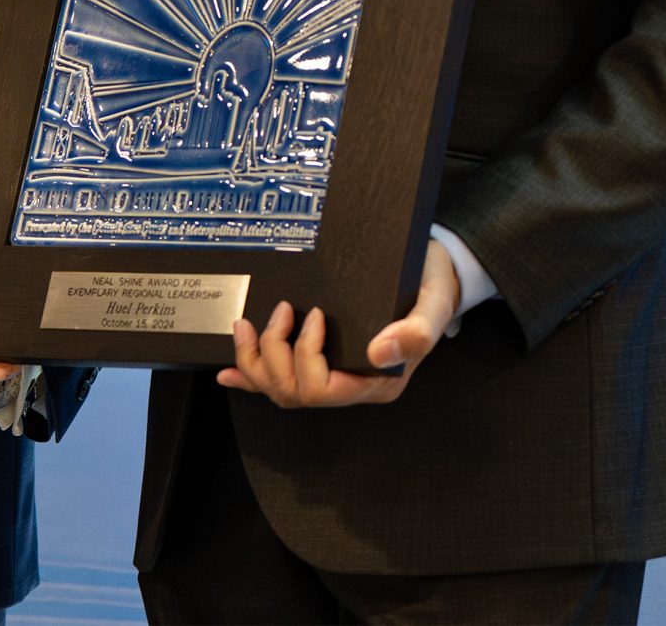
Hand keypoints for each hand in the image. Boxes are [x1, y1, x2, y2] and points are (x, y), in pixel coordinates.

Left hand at [218, 239, 459, 408]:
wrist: (435, 274)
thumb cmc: (433, 287)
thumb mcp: (435, 303)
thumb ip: (416, 331)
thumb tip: (379, 352)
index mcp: (378, 381)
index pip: (325, 390)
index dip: (307, 356)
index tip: (314, 314)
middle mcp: (353, 384)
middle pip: (295, 392)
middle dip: (274, 355)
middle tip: (280, 311)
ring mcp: (336, 374)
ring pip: (281, 390)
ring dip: (255, 362)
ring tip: (245, 327)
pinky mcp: (321, 359)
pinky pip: (280, 379)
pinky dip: (251, 377)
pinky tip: (230, 371)